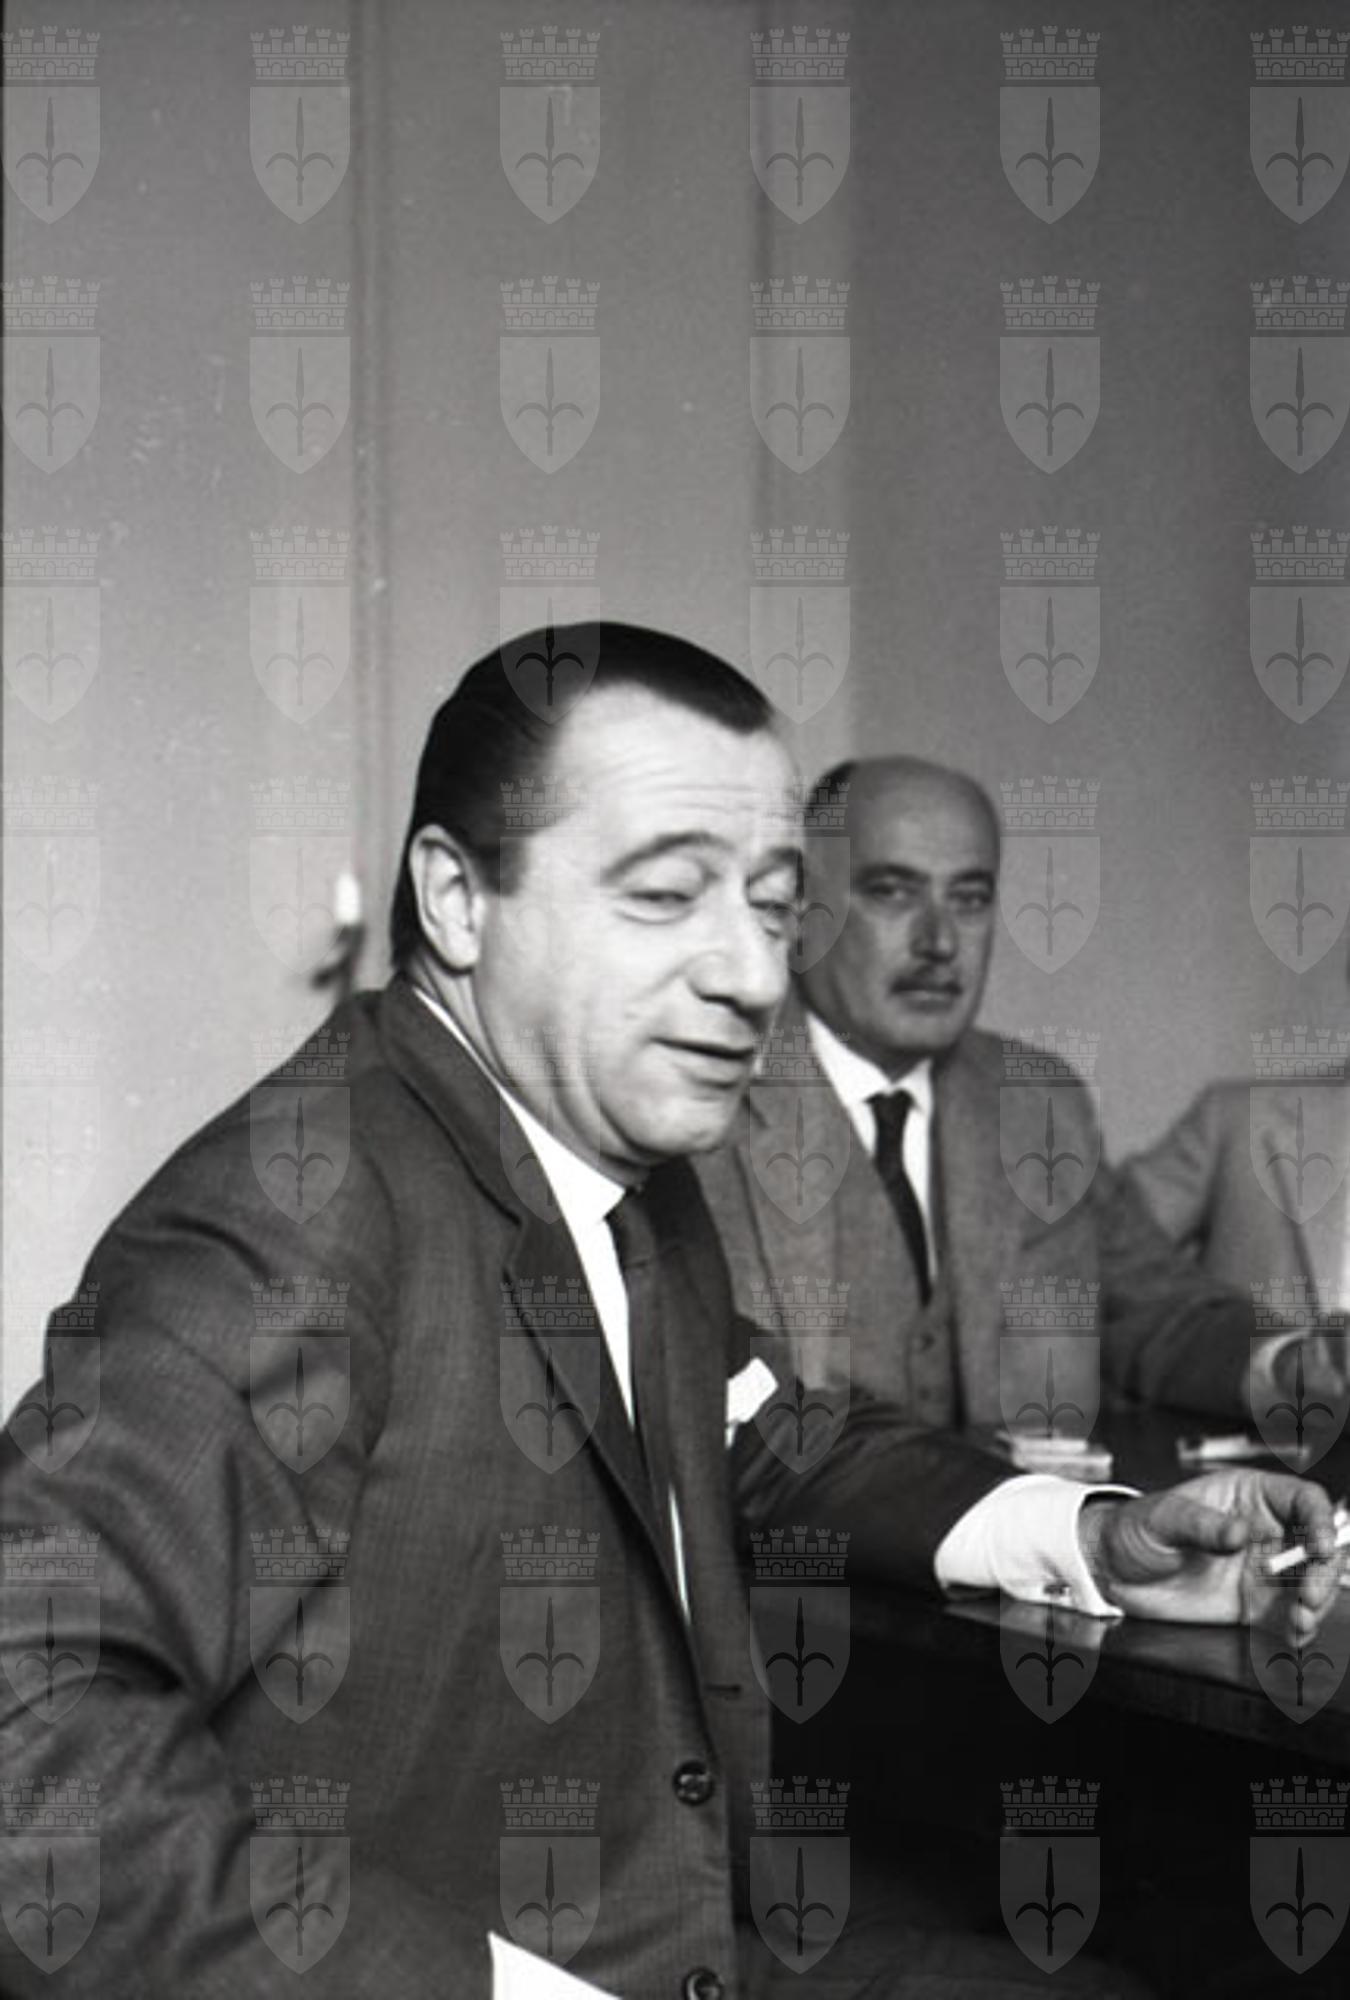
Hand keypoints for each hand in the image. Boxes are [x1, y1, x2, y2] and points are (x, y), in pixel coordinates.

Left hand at [1085, 1470, 1339, 1639]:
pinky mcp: (1254, 1607)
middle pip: (1317, 1547)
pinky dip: (1298, 1629)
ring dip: (1314, 1605)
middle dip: (1323, 1573)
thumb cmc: (1137, 1528)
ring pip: (1311, 1585)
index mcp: (1249, 1497)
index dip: (1320, 1521)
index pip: (1303, 1501)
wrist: (1113, 1571)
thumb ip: (1202, 1525)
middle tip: (1307, 1597)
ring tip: (1297, 1622)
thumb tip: (1238, 1533)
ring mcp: (1263, 1572)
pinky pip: (1289, 1618)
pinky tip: (1291, 1635)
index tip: (1319, 1547)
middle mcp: (1265, 1533)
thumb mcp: (1163, 1519)